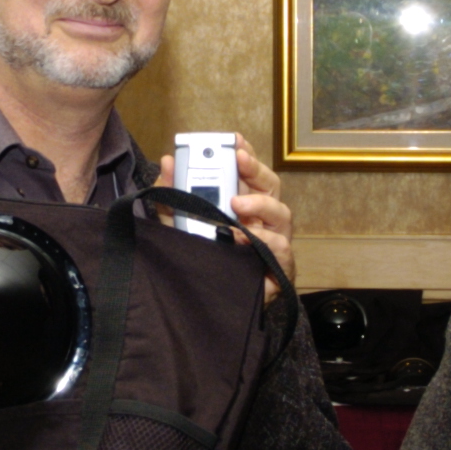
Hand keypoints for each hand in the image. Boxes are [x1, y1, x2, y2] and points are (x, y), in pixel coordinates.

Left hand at [156, 135, 293, 301]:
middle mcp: (262, 221)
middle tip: (238, 160)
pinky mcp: (279, 269)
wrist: (210, 309)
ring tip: (236, 204)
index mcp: (243, 206)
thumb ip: (172, 196)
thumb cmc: (204, 263)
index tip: (235, 140)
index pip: (250, 174)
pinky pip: (282, 250)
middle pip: (271, 186)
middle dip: (256, 169)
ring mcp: (274, 243)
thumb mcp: (180, 226)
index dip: (246, 154)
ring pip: (282, 214)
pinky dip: (265, 242)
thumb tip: (168, 162)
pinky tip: (244, 238)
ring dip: (261, 204)